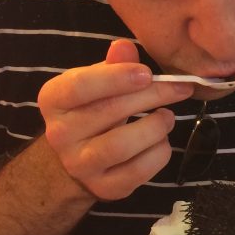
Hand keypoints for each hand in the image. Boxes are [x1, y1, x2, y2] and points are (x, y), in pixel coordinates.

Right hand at [38, 39, 192, 200]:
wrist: (78, 158)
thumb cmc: (91, 108)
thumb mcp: (97, 80)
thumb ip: (113, 64)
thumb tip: (124, 47)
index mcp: (54, 100)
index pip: (80, 86)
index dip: (116, 78)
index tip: (147, 73)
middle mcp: (59, 134)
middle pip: (109, 112)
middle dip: (151, 96)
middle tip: (180, 88)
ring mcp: (79, 165)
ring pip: (122, 145)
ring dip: (155, 127)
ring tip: (167, 116)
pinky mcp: (103, 188)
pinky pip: (138, 170)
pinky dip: (159, 152)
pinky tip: (161, 140)